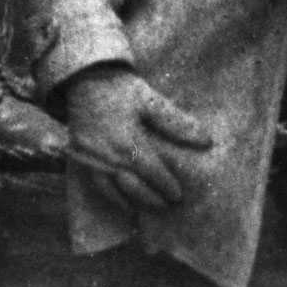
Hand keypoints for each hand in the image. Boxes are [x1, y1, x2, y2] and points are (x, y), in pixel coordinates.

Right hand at [63, 67, 214, 214]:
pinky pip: (97, 184)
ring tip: (146, 209)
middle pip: (134, 186)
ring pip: (114, 189)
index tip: (178, 195)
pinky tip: (121, 201)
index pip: (152, 172)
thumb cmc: (121, 89)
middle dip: (152, 198)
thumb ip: (177, 123)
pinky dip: (111, 196)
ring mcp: (92, 158)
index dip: (166, 185)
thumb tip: (206, 141)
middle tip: (167, 205)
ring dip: (132, 201)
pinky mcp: (80, 156)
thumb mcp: (151, 101)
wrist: (85, 78)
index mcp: (128, 143)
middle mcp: (109, 156)